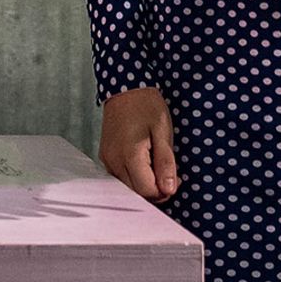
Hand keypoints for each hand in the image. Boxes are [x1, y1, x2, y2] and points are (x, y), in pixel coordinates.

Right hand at [99, 86, 178, 202]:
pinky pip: (120, 177)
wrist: (125, 88)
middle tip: (168, 173)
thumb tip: (169, 189)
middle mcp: (114, 161)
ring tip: (156, 165)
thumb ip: (165, 163)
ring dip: (144, 184)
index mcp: (130, 156)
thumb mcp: (163, 131)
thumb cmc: (146, 106)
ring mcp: (107, 160)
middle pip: (135, 193)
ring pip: (127, 187)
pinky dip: (134, 177)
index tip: (175, 179)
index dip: (164, 191)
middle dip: (155, 189)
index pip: (147, 191)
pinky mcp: (105, 156)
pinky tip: (144, 164)